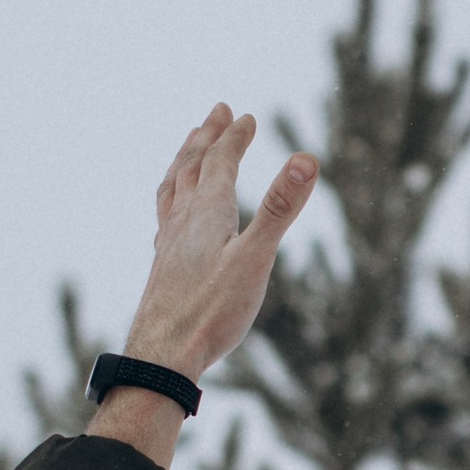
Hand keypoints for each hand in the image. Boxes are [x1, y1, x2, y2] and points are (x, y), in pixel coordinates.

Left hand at [86, 108, 317, 469]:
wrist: (162, 355)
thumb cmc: (212, 311)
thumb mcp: (256, 259)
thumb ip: (279, 209)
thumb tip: (307, 159)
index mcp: (207, 213)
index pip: (220, 162)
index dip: (234, 137)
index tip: (247, 118)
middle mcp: (183, 221)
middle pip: (192, 167)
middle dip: (206, 138)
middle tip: (217, 114)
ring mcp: (169, 243)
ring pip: (173, 189)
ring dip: (184, 162)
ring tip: (188, 149)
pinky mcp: (162, 266)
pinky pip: (164, 217)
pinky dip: (171, 199)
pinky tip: (172, 215)